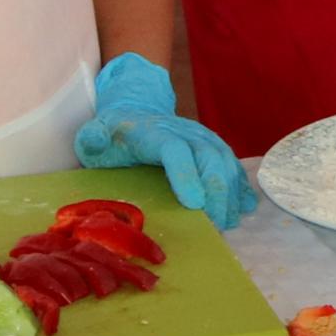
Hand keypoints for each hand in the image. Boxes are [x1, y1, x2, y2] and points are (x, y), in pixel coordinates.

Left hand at [73, 55, 249, 225]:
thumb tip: (95, 142)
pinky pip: (233, 163)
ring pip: (225, 160)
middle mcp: (185, 132)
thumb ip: (92, 137)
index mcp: (154, 132)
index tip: (194, 204)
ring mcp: (203, 138)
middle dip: (216, 191)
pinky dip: (240, 185)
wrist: (138, 111)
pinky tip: (243, 207)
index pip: (175, 150)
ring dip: (230, 192)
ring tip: (228, 223)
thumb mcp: (95, 133)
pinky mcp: (214, 147)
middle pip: (209, 156)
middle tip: (216, 224)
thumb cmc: (115, 134)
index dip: (186, 175)